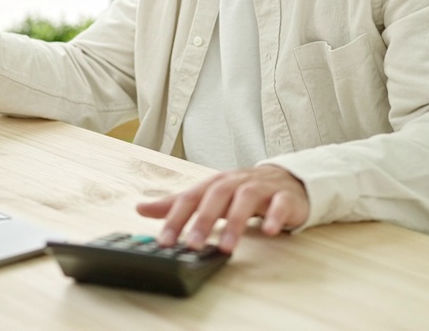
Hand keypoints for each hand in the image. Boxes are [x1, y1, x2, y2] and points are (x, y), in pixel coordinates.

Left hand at [135, 165, 308, 253]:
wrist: (286, 181)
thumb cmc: (242, 191)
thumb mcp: (208, 196)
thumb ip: (178, 204)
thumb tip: (141, 208)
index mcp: (216, 183)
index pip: (192, 197)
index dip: (176, 218)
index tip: (164, 240)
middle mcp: (236, 182)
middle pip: (217, 194)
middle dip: (203, 219)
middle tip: (192, 244)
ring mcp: (262, 187)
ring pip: (247, 198)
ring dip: (236, 222)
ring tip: (226, 247)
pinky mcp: (285, 197)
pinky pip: (280, 204)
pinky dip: (274, 216)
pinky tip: (269, 231)